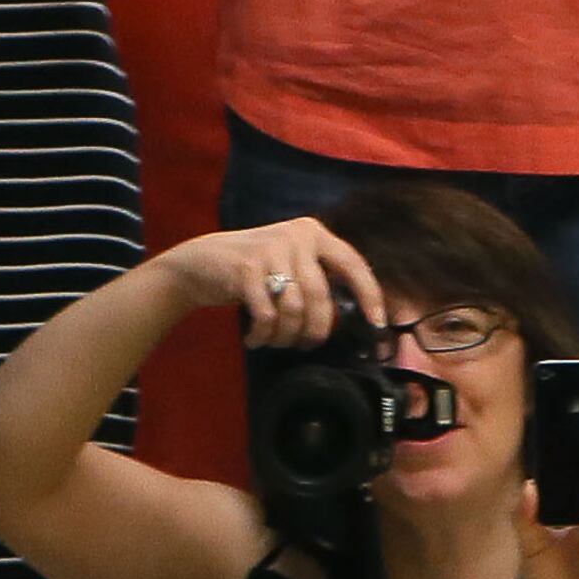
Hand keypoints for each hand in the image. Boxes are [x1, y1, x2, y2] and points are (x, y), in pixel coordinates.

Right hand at [166, 218, 390, 349]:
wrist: (201, 263)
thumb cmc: (254, 271)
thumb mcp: (290, 262)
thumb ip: (318, 278)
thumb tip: (353, 315)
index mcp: (313, 232)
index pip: (352, 264)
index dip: (370, 295)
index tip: (378, 323)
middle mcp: (295, 235)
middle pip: (320, 298)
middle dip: (315, 331)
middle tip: (304, 345)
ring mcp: (269, 250)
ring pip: (294, 310)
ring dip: (284, 336)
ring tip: (274, 340)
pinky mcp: (246, 269)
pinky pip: (267, 315)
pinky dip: (263, 335)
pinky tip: (255, 338)